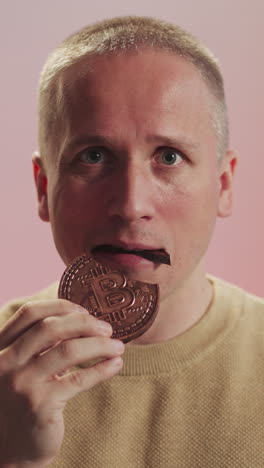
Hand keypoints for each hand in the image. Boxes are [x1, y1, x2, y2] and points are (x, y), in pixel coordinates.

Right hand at [0, 300, 123, 466]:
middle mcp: (6, 362)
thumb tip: (84, 319)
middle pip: (51, 327)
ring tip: (117, 346)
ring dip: (100, 345)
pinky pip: (80, 379)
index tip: (85, 310)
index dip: (61, 306)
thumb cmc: (27, 397)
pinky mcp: (40, 405)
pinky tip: (115, 365)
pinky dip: (102, 369)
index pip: (30, 313)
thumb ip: (42, 343)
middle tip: (107, 328)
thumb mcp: (25, 365)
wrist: (16, 446)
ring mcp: (22, 384)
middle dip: (85, 323)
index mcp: (1, 347)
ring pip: (69, 350)